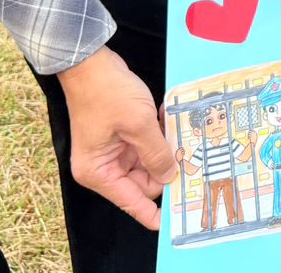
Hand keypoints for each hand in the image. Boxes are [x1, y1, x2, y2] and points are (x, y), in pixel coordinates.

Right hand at [59, 46, 175, 228]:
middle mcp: (103, 166)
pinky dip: (158, 136)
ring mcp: (112, 151)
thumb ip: (157, 154)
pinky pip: (146, 146)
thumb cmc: (106, 92)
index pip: (131, 202)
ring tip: (178, 133)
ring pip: (149, 163)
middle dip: (166, 169)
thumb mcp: (138, 125)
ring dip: (164, 149)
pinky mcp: (121, 137)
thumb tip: (170, 177)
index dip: (155, 213)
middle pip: (144, 182)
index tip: (178, 219)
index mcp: (98, 172)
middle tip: (190, 157)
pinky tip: (166, 120)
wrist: (90, 62)